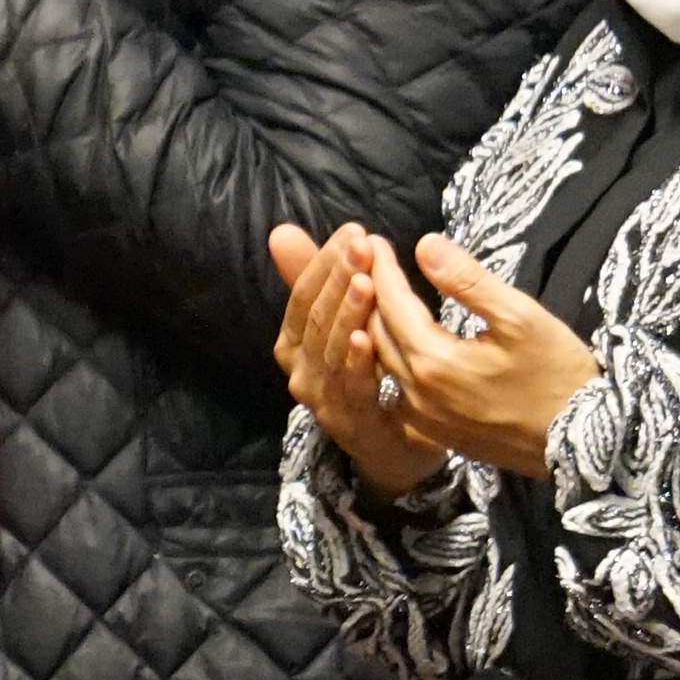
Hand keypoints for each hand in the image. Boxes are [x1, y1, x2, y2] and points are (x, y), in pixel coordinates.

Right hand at [268, 222, 446, 491]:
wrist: (398, 449)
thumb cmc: (371, 378)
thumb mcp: (346, 323)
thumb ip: (319, 282)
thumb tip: (281, 231)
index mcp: (295, 346)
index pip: (303, 296)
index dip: (324, 262)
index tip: (354, 230)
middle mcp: (302, 374)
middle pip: (315, 319)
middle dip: (338, 278)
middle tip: (363, 244)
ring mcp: (325, 403)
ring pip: (331, 351)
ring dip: (347, 314)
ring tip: (366, 281)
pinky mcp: (355, 427)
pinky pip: (353, 390)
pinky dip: (357, 363)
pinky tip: (368, 338)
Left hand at [354, 231, 604, 480]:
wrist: (583, 443)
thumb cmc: (558, 375)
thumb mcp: (521, 317)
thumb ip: (468, 280)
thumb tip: (424, 245)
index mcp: (434, 362)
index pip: (391, 304)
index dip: (380, 268)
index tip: (371, 239)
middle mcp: (417, 394)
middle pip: (376, 334)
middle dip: (370, 293)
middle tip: (366, 260)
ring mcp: (424, 419)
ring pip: (382, 363)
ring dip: (374, 326)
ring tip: (376, 294)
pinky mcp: (436, 434)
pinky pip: (395, 390)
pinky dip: (389, 359)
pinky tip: (397, 344)